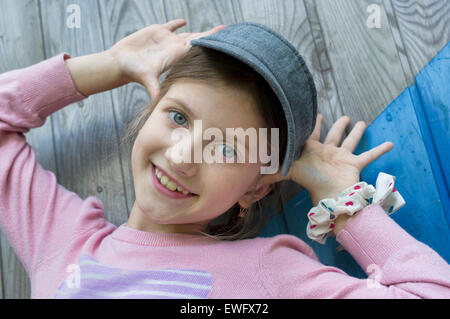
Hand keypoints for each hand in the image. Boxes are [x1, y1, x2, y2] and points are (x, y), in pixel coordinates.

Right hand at [107, 19, 226, 99]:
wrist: (120, 64)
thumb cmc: (133, 71)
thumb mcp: (146, 78)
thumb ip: (153, 87)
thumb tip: (157, 100)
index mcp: (176, 56)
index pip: (197, 49)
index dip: (209, 44)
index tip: (223, 41)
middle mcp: (174, 48)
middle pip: (198, 41)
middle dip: (212, 37)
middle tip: (227, 32)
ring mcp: (167, 40)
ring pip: (187, 34)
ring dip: (200, 31)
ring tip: (213, 29)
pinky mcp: (156, 32)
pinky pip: (170, 26)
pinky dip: (177, 24)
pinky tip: (184, 21)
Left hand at [258, 114, 393, 204]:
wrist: (330, 196)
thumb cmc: (310, 182)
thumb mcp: (288, 170)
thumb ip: (269, 170)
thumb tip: (248, 175)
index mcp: (312, 151)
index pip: (311, 133)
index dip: (312, 123)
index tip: (316, 112)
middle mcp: (328, 152)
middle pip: (334, 135)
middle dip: (338, 125)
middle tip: (344, 116)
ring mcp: (342, 158)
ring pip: (352, 141)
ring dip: (357, 132)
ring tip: (363, 122)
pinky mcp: (355, 165)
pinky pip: (369, 155)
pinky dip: (379, 150)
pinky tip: (390, 143)